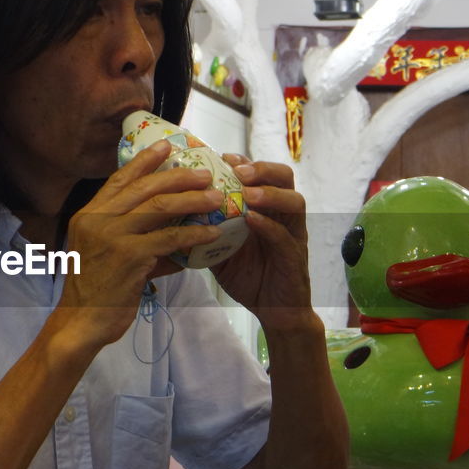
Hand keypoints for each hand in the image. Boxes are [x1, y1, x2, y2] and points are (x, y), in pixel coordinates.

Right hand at [54, 140, 227, 349]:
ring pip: (159, 207)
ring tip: (216, 197)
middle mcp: (97, 219)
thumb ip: (131, 235)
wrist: (81, 322)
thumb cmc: (95, 291)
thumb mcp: (104, 253)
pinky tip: (212, 233)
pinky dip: (194, 234)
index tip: (168, 146)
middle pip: (144, 187)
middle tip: (204, 172)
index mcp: (88, 214)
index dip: (145, 161)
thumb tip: (171, 226)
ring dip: (192, 199)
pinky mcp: (129, 257)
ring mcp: (112, 236)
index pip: (120, 179)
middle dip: (178, 176)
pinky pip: (170, 238)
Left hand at [210, 154, 317, 331]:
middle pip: (284, 177)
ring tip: (247, 191)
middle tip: (237, 168)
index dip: (244, 161)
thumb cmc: (249, 276)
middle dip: (261, 168)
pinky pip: (284, 236)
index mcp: (267, 208)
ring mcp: (293, 235)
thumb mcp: (222, 248)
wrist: (274, 311)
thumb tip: (174, 212)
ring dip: (269, 193)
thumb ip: (207, 228)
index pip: (262, 174)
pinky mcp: (294, 257)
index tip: (221, 157)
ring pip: (293, 202)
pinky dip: (268, 225)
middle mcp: (283, 216)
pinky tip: (251, 219)